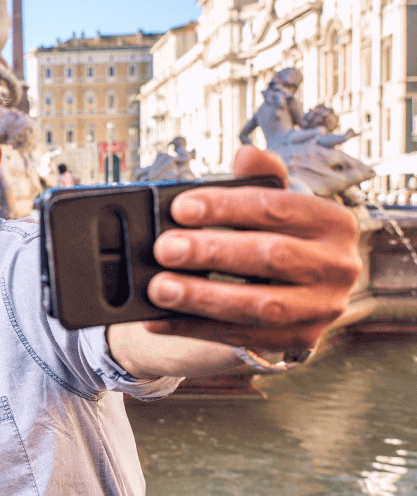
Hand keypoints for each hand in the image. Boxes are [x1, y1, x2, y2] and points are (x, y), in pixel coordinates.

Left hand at [144, 145, 360, 352]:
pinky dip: (195, 328)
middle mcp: (337, 266)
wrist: (306, 287)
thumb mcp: (277, 202)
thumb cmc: (281, 235)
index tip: (180, 208)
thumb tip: (246, 155)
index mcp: (332, 222)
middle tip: (164, 248)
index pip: (276, 208)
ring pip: (258, 305)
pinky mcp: (299, 340)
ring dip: (202, 297)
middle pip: (270, 257)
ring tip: (159, 288)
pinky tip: (159, 319)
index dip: (226, 207)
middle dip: (211, 252)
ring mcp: (322, 308)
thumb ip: (261, 179)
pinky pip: (241, 337)